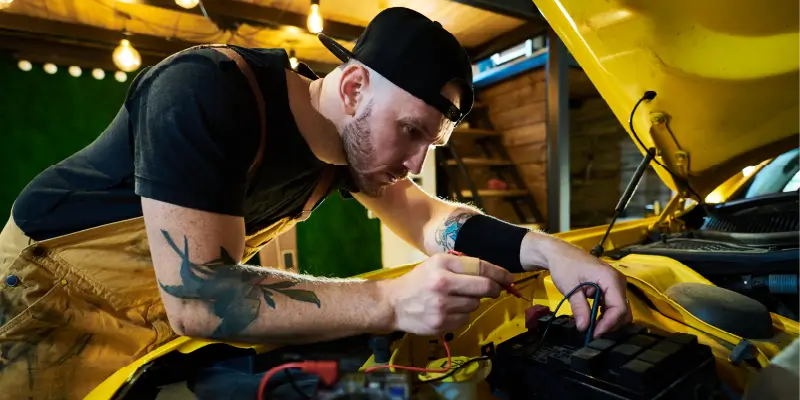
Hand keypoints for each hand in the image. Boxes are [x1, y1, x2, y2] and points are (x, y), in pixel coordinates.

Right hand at [383, 253, 512, 335]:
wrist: (393, 303)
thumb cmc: (418, 280)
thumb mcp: (436, 263)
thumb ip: (461, 265)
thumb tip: (493, 273)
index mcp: (442, 265)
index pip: (480, 267)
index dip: (499, 273)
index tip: (508, 277)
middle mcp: (443, 285)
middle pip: (484, 287)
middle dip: (494, 289)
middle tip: (495, 289)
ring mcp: (442, 307)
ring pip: (475, 304)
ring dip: (472, 301)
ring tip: (456, 298)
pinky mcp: (441, 324)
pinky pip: (465, 319)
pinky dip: (462, 314)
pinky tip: (449, 310)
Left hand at [524, 233, 631, 337]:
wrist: (560, 253)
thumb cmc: (565, 266)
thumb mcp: (570, 288)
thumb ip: (579, 308)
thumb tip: (584, 327)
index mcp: (610, 279)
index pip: (619, 307)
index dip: (609, 324)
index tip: (595, 333)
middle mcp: (618, 281)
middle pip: (623, 310)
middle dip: (610, 324)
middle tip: (593, 332)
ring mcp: (616, 284)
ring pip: (620, 309)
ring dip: (608, 320)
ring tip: (592, 326)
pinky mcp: (611, 287)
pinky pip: (614, 304)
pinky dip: (606, 313)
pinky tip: (593, 317)